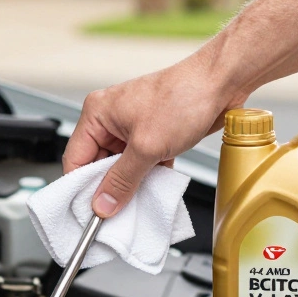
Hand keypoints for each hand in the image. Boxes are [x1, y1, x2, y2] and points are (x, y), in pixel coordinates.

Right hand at [63, 48, 243, 217]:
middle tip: (116, 212)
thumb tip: (103, 204)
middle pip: (98, 165)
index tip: (91, 213)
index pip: (76, 158)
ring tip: (138, 201)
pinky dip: (147, 177)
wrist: (221, 83)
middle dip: (108, 188)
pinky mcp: (152, 134)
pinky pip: (141, 163)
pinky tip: (155, 189)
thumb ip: (122, 180)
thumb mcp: (147, 147)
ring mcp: (132, 127)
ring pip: (121, 167)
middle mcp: (111, 119)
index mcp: (97, 113)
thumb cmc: (184, 97)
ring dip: (130, 184)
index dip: (81, 188)